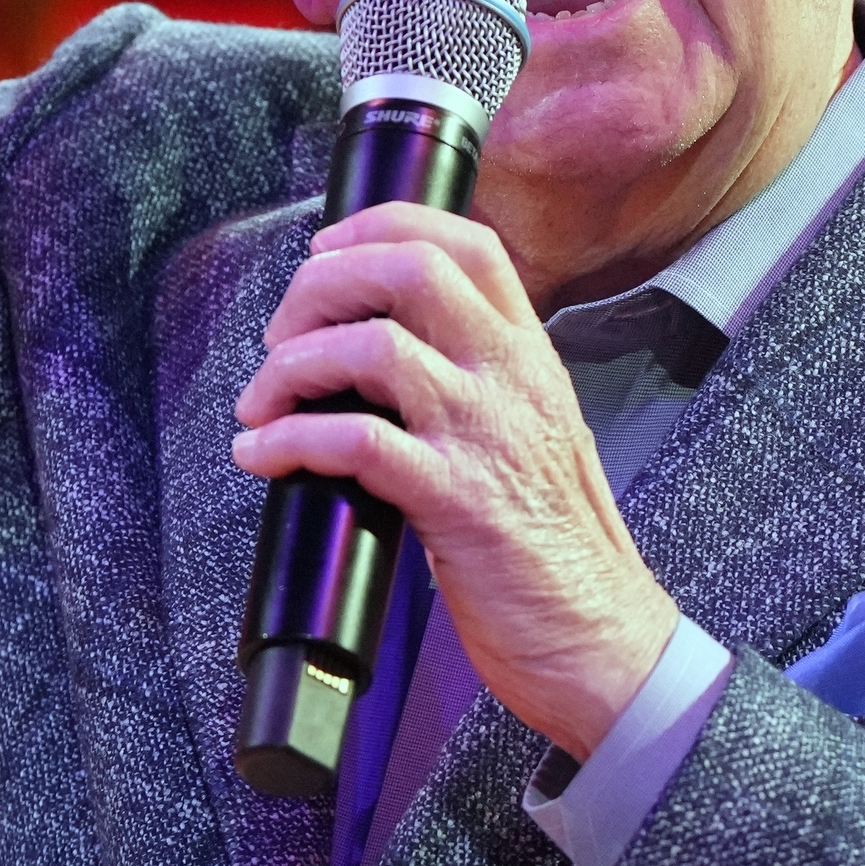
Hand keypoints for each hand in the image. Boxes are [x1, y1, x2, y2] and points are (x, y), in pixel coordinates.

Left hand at [232, 203, 679, 758]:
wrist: (603, 639)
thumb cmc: (557, 550)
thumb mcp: (532, 436)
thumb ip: (477, 386)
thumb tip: (378, 358)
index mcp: (532, 357)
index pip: (467, 242)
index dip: (382, 226)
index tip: (324, 251)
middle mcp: (513, 379)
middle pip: (411, 268)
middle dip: (321, 287)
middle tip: (280, 338)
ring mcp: (487, 435)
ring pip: (374, 345)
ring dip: (293, 367)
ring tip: (261, 406)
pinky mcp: (458, 501)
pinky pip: (356, 442)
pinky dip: (289, 441)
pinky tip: (261, 456)